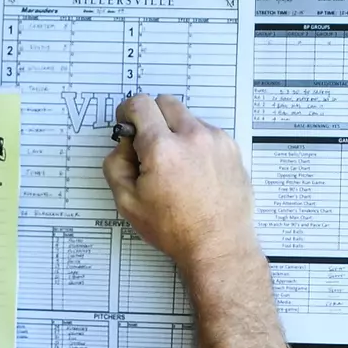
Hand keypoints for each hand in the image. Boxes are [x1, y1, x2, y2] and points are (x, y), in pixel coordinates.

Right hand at [101, 95, 257, 271]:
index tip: (128, 123)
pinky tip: (194, 171)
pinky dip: (196, 144)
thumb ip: (116, 164)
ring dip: (176, 132)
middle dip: (152, 118)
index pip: (140, 104)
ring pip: (187, 118)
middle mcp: (192, 137)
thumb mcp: (128, 202)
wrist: (218, 245)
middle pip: (164, 102)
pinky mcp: (231, 148)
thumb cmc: (176, 229)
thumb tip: (123, 144)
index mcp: (162, 148)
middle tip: (149, 147)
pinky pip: (206, 132)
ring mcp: (215, 140)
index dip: (128, 111)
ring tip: (176, 167)